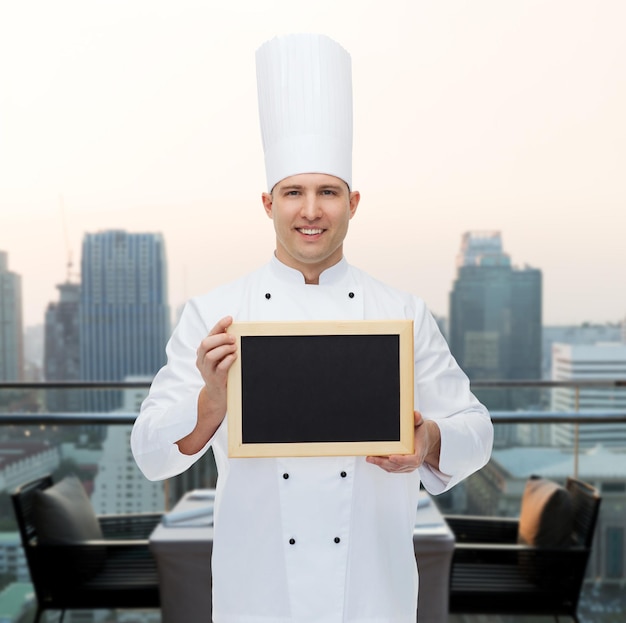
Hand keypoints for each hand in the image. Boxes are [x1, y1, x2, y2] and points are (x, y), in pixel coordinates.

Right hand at [178, 316, 236, 454]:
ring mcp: (206, 371)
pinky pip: (219, 368)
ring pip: (210, 355)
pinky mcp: (214, 380)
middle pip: (206, 343)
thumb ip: (225, 345)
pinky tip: (234, 357)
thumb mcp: (221, 357)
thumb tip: (235, 331)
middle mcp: (202, 360)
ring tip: (234, 348)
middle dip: (221, 338)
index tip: (230, 318)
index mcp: (203, 351)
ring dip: (224, 349)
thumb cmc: (221, 373)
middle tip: (233, 338)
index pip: (210, 334)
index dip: (219, 325)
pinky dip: (227, 361)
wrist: (217, 396)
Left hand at [366, 411, 440, 473]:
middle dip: (383, 462)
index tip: (391, 456)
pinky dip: (382, 465)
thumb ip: (417, 419)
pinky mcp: (402, 468)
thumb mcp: (420, 425)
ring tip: (370, 458)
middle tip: (372, 457)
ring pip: (393, 468)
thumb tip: (415, 414)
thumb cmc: (421, 434)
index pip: (412, 460)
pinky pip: (392, 468)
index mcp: (419, 453)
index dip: (401, 459)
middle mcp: (413, 463)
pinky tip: (375, 460)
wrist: (425, 442)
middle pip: (398, 465)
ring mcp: (407, 467)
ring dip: (380, 464)